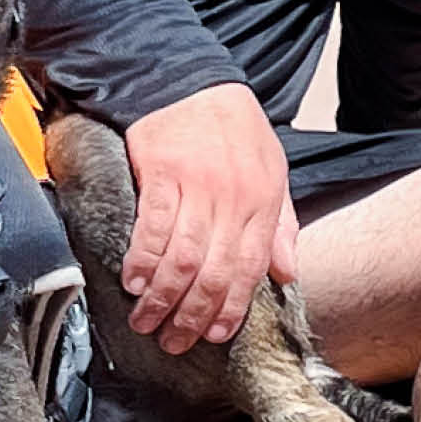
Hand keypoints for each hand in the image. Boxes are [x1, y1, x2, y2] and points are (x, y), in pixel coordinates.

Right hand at [121, 87, 300, 355]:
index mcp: (263, 201)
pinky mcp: (161, 173)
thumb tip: (286, 274)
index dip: (231, 307)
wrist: (191, 81)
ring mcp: (196, 187)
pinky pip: (151, 228)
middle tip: (175, 340)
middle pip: (213, 271)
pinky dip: (142, 261)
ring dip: (162, 297)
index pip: (249, 268)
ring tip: (147, 321)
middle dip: (193, 314)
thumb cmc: (233, 129)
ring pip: (181, 257)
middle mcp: (232, 199)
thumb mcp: (272, 172)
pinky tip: (133, 282)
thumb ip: (280, 226)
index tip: (215, 335)